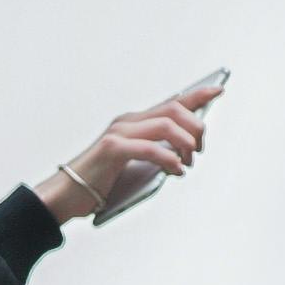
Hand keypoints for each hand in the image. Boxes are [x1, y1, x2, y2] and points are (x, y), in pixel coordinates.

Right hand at [36, 72, 223, 227]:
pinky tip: (176, 171)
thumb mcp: (134, 165)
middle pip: (174, 110)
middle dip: (196, 128)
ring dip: (185, 143)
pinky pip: (150, 148)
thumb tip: (184, 157)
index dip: (197, 95)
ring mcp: (118, 133)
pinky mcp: (112, 149)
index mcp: (133, 123)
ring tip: (187, 163)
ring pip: (166, 125)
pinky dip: (169, 159)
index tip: (218, 89)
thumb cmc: (98, 183)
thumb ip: (155, 155)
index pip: (171, 102)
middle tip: (199, 151)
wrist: (66, 195)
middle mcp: (127, 122)